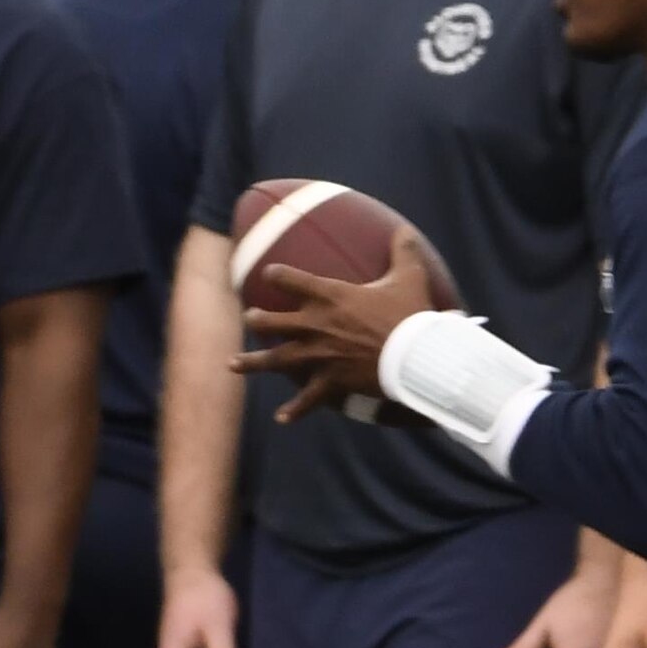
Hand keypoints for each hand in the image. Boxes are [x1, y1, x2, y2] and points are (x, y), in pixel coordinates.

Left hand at [233, 227, 443, 420]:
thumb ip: (403, 250)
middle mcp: (316, 325)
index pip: (293, 280)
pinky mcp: (330, 382)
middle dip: (258, 320)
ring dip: (253, 362)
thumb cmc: (410, 314)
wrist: (414, 356)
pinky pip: (307, 400)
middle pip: (275, 322)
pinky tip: (280, 418)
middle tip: (249, 318)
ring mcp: (319, 355)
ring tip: (233, 363)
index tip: (269, 273)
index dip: (279, 275)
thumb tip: (404, 228)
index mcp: (330, 296)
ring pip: (277, 360)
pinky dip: (294, 410)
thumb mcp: (410, 276)